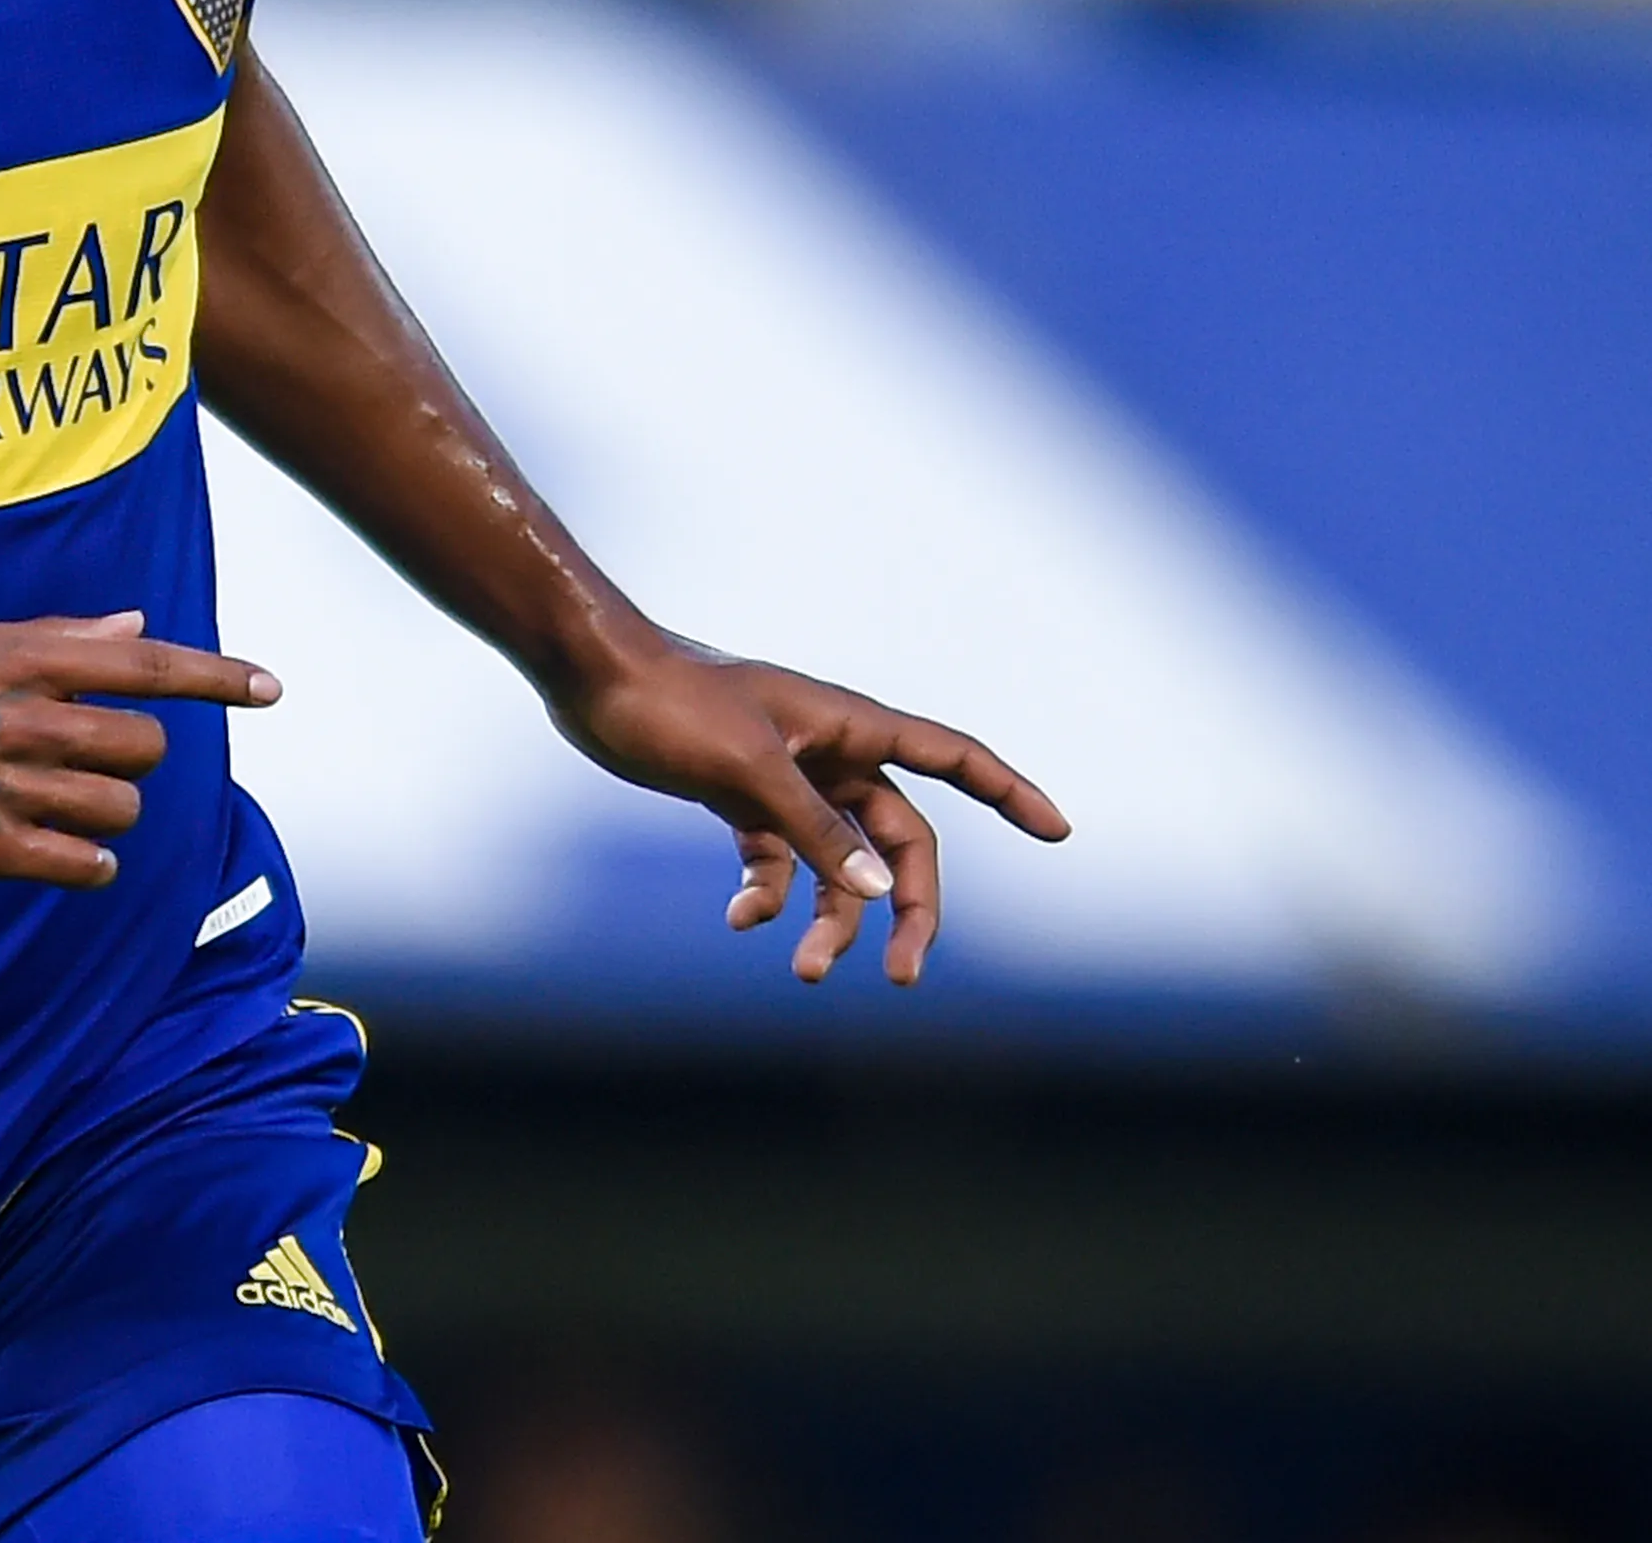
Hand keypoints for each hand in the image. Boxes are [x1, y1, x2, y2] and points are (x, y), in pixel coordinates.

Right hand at [0, 612, 275, 886]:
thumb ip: (59, 636)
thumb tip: (138, 625)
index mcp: (23, 659)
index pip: (147, 665)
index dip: (217, 677)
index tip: (271, 688)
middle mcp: (24, 718)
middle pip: (143, 747)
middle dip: (132, 758)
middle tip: (88, 759)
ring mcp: (6, 786)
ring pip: (120, 809)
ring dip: (110, 814)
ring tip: (68, 806)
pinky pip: (82, 865)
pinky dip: (90, 864)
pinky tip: (73, 856)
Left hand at [549, 631, 1066, 984]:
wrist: (592, 676)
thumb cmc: (673, 704)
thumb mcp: (749, 771)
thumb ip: (815, 832)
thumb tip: (879, 893)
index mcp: (852, 726)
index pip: (955, 757)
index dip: (1010, 793)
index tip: (1058, 831)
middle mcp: (832, 753)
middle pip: (900, 840)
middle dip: (910, 907)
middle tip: (902, 975)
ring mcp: (788, 778)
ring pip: (839, 865)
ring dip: (831, 920)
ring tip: (804, 971)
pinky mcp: (742, 799)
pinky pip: (779, 863)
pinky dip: (768, 897)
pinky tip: (741, 920)